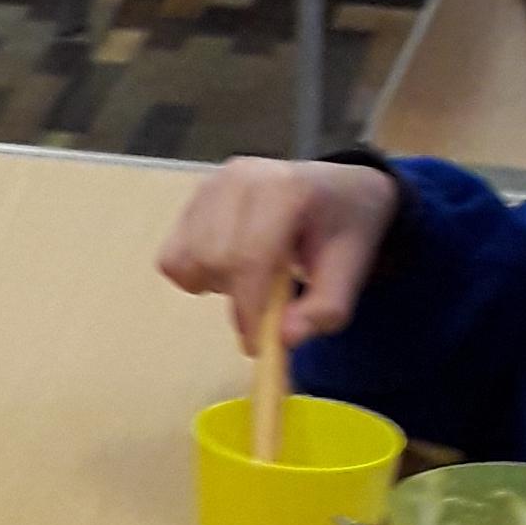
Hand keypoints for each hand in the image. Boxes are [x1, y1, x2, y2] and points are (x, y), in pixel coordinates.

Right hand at [157, 155, 398, 349]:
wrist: (339, 189)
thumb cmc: (346, 229)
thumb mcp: (352, 272)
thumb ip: (324, 310)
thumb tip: (283, 339)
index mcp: (286, 190)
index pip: (250, 256)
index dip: (249, 308)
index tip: (257, 345)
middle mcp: (241, 179)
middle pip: (213, 259)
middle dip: (235, 298)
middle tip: (264, 308)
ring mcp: (212, 184)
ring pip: (185, 258)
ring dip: (212, 284)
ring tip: (248, 277)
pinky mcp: (195, 196)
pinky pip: (173, 254)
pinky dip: (194, 273)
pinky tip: (227, 265)